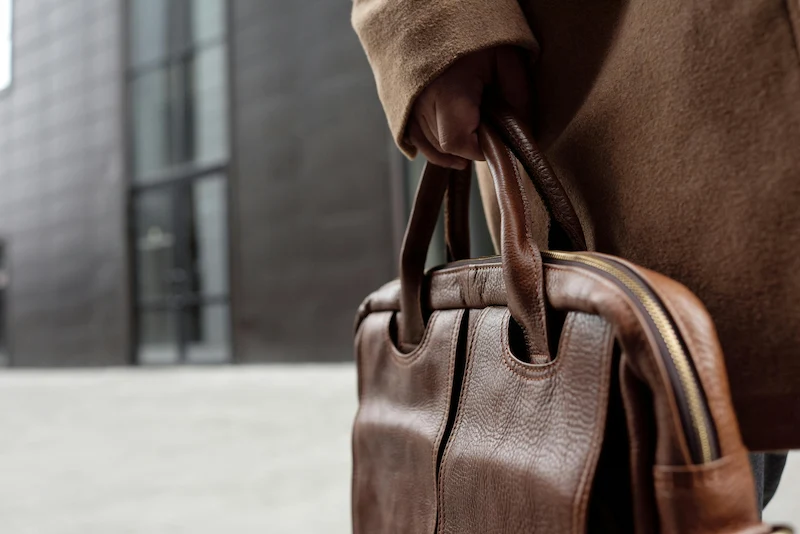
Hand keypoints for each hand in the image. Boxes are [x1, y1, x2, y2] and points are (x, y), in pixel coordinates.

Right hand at [406, 46, 531, 169]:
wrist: (439, 14)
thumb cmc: (475, 35)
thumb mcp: (506, 58)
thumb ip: (519, 95)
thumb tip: (524, 131)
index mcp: (449, 92)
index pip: (458, 142)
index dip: (478, 150)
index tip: (494, 141)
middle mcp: (423, 102)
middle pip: (444, 146)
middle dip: (468, 147)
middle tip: (488, 132)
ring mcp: (409, 106)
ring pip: (430, 145)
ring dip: (452, 148)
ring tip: (473, 138)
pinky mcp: (403, 107)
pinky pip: (415, 140)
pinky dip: (433, 148)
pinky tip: (451, 151)